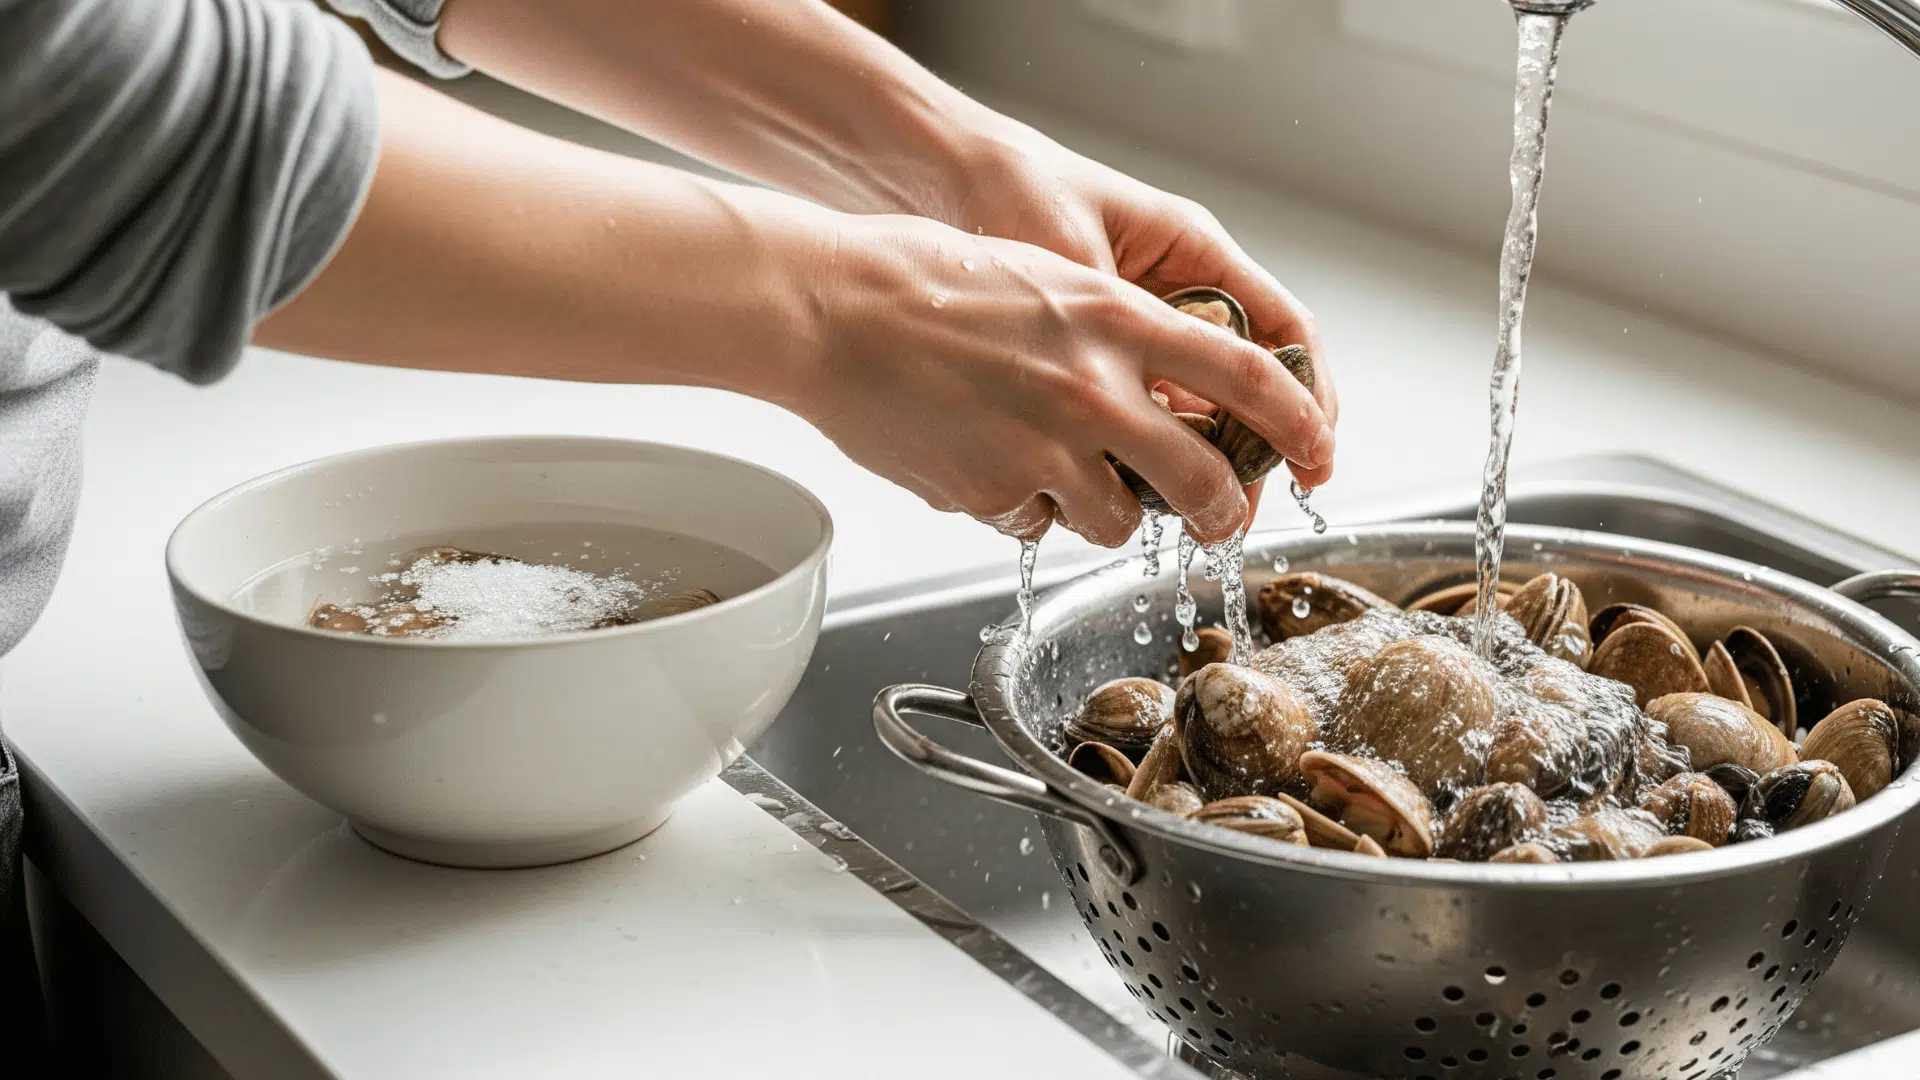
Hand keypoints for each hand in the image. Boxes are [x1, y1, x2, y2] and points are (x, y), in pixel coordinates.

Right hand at [789, 213, 1333, 546]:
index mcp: (1115, 318)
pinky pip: (1034, 525)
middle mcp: (1095, 386)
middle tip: (1219, 521)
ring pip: (1117, 521)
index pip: (1246, 376)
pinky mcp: (993, 491)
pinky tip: (984, 466)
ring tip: (1065, 481)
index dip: (1299, 422)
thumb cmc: (921, 279)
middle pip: (1202, 480)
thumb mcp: (1045, 279)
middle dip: (1221, 513)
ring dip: (1105, 512)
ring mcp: (1046, 446)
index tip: (1318, 450)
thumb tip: (1151, 384)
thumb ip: (1107, 333)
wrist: (831, 309)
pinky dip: (1022, 509)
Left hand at [935, 115, 1338, 505]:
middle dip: (1252, 452)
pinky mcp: (1091, 353)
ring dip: (1195, 460)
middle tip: (1242, 513)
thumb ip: (1117, 332)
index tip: (1312, 457)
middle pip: (1242, 384)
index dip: (1307, 399)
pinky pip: (1136, 409)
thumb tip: (1155, 412)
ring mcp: (1133, 325)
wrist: (936, 175)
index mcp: (1191, 253)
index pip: (1280, 332)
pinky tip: (1130, 486)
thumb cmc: (1008, 188)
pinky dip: (1139, 450)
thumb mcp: (1076, 261)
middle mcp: (1172, 291)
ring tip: (1190, 515)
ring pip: (1190, 405)